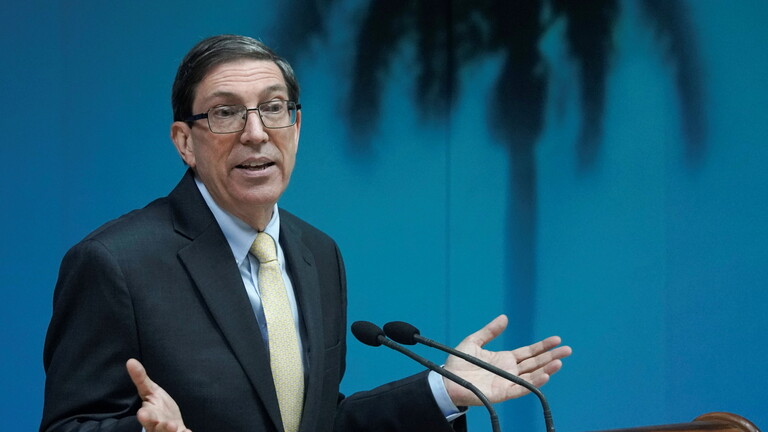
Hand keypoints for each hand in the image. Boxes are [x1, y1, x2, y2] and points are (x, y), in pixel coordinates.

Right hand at [126, 359, 191, 431]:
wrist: (172, 424)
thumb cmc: (159, 407)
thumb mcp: (151, 392)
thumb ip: (141, 379)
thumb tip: (130, 360)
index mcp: (148, 415)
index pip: (145, 416)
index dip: (145, 416)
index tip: (142, 413)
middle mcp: (156, 425)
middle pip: (155, 427)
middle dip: (159, 426)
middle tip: (164, 424)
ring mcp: (167, 431)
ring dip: (170, 430)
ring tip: (174, 427)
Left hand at [443, 314, 571, 406]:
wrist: (446, 380)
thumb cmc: (458, 363)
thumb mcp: (473, 341)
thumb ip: (489, 331)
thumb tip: (505, 318)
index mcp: (505, 359)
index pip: (529, 352)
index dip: (542, 346)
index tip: (556, 339)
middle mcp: (510, 371)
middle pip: (535, 363)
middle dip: (551, 356)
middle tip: (567, 350)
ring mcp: (508, 382)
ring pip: (532, 376)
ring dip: (547, 369)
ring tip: (560, 362)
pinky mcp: (503, 393)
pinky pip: (522, 389)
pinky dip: (534, 383)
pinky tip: (545, 375)